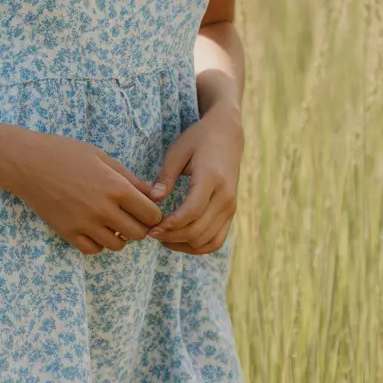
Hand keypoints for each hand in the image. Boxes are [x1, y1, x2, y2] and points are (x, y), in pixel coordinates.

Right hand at [4, 130, 163, 254]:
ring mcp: (85, 224)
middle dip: (140, 227)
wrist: (28, 163)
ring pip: (117, 245)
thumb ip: (129, 178)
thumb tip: (152, 195)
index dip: (153, 213)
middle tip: (131, 217)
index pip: (151, 215)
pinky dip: (98, 243)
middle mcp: (104, 209)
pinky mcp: (68, 232)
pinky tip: (94, 229)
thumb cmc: (66, 153)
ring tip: (111, 222)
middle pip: (138, 234)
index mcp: (116, 187)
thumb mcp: (102, 157)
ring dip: (119, 236)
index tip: (147, 210)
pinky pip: (93, 250)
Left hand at [144, 107, 243, 253]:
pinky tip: (180, 240)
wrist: (227, 135)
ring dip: (184, 245)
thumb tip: (153, 199)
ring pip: (208, 241)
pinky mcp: (231, 213)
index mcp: (211, 178)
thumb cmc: (198, 140)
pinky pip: (217, 241)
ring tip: (163, 238)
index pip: (192, 212)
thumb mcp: (177, 151)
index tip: (152, 229)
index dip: (171, 225)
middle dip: (172, 237)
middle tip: (151, 233)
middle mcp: (225, 197)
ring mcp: (231, 207)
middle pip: (198, 230)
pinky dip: (198, 247)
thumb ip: (165, 176)